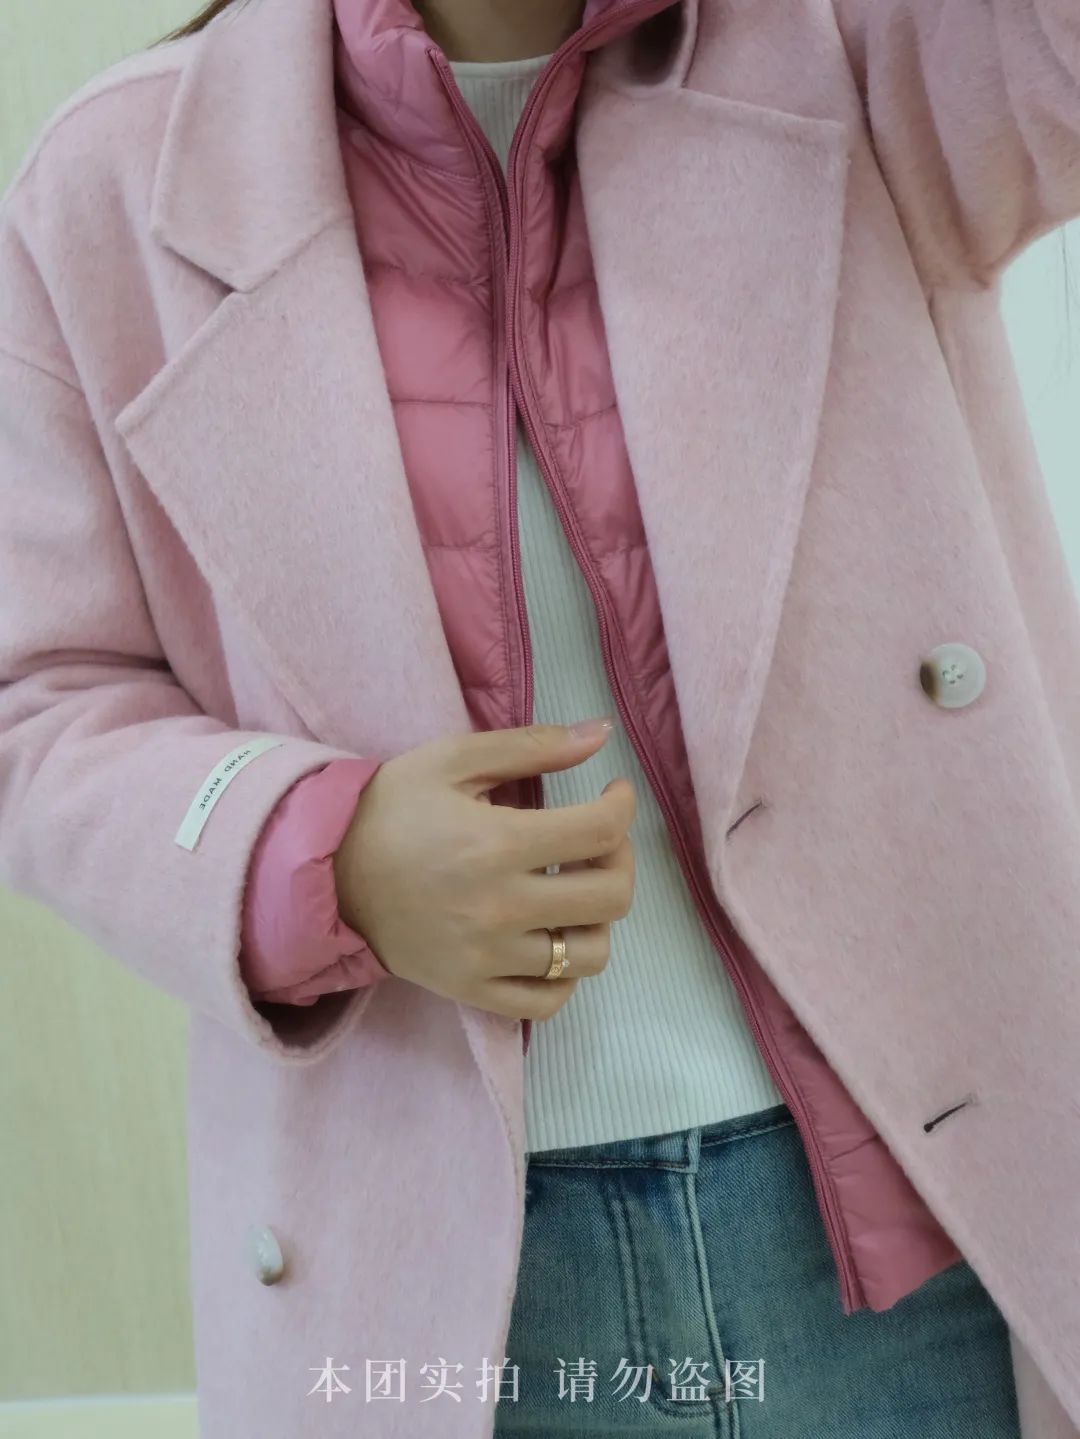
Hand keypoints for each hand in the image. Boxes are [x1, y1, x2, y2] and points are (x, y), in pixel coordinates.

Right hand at [331, 719, 635, 1020]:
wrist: (325, 871)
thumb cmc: (390, 807)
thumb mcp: (453, 758)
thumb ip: (531, 745)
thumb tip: (601, 734)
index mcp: (498, 844)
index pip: (601, 832)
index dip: (622, 806)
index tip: (613, 793)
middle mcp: (500, 908)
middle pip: (610, 898)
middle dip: (620, 859)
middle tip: (597, 840)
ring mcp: (487, 957)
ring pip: (589, 956)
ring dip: (597, 920)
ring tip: (575, 892)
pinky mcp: (471, 989)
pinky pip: (547, 1002)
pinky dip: (565, 975)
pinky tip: (552, 939)